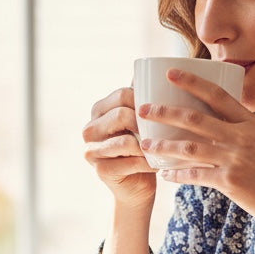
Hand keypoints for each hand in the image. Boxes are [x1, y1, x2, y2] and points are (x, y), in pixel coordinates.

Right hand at [82, 85, 156, 210]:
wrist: (138, 187)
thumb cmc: (144, 148)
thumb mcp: (143, 120)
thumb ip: (144, 96)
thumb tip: (153, 67)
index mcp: (100, 110)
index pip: (123, 94)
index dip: (146, 100)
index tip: (164, 108)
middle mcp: (90, 128)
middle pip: (122, 114)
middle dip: (146, 122)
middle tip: (165, 130)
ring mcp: (91, 150)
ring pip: (126, 140)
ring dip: (149, 145)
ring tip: (164, 148)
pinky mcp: (100, 170)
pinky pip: (130, 162)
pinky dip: (148, 163)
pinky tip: (159, 164)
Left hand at [136, 68, 254, 231]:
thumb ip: (240, 132)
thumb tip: (211, 124)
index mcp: (250, 123)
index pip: (217, 94)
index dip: (192, 82)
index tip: (170, 73)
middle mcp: (242, 137)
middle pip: (195, 118)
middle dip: (165, 112)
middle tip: (143, 109)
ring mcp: (235, 159)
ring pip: (189, 147)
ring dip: (163, 145)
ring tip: (145, 144)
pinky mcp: (229, 182)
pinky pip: (195, 175)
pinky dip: (177, 174)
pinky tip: (164, 174)